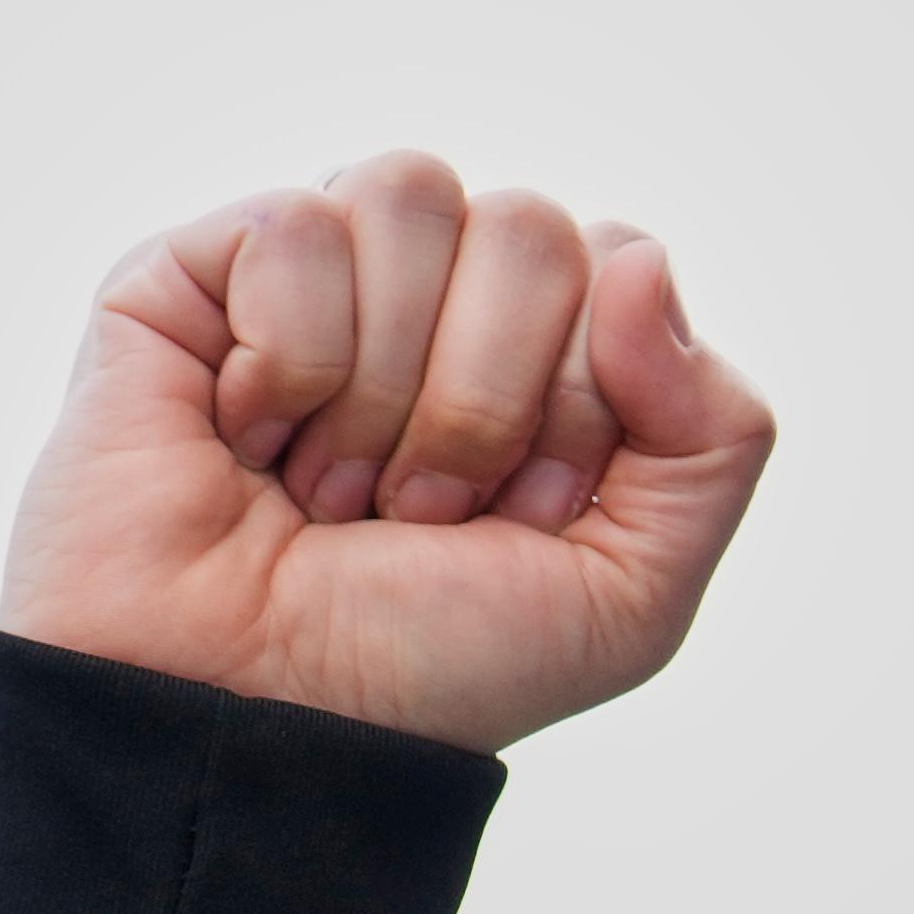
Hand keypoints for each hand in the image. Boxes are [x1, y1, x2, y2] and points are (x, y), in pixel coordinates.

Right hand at [0, 157, 775, 750]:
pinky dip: (288, 363)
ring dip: (385, 386)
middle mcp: (435, 293)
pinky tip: (252, 439)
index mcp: (542, 351)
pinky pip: (295, 226)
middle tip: (421, 509)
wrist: (266, 720)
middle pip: (529, 227)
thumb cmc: (434, 665)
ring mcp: (318, 272)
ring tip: (334, 487)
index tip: (520, 518)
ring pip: (411, 194)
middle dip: (486, 400)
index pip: (618, 263)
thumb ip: (716, 435)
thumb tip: (638, 262)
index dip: (584, 404)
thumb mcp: (635, 592)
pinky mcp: (197, 270)